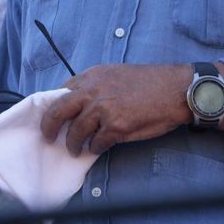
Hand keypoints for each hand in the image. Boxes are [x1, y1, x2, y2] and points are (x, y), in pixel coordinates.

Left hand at [39, 64, 191, 156]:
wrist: (175, 89)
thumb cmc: (148, 82)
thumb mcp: (115, 74)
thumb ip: (94, 85)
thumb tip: (77, 102)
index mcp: (91, 76)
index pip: (60, 91)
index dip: (53, 107)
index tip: (50, 117)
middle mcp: (93, 91)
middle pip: (58, 111)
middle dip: (49, 126)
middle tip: (48, 136)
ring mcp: (103, 109)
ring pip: (76, 131)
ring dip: (73, 143)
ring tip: (74, 149)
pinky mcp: (116, 127)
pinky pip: (97, 143)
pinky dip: (95, 148)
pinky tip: (97, 148)